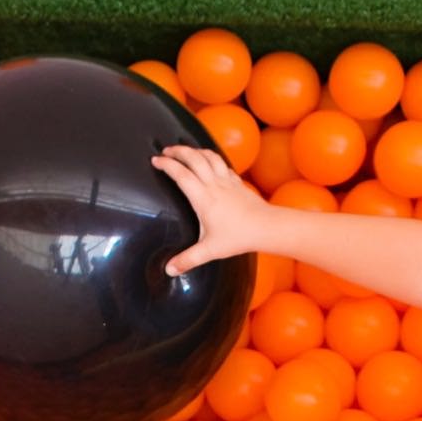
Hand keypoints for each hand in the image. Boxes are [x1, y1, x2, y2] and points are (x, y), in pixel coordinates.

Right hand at [153, 145, 270, 273]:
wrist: (265, 227)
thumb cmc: (238, 238)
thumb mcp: (209, 251)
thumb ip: (188, 259)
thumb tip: (169, 270)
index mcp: (203, 198)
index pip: (181, 174)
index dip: (167, 165)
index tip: (156, 160)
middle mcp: (214, 184)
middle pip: (193, 158)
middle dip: (178, 151)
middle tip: (166, 150)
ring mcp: (227, 180)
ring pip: (209, 156)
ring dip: (195, 150)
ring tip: (185, 151)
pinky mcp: (237, 181)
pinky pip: (222, 163)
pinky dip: (212, 158)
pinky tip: (210, 162)